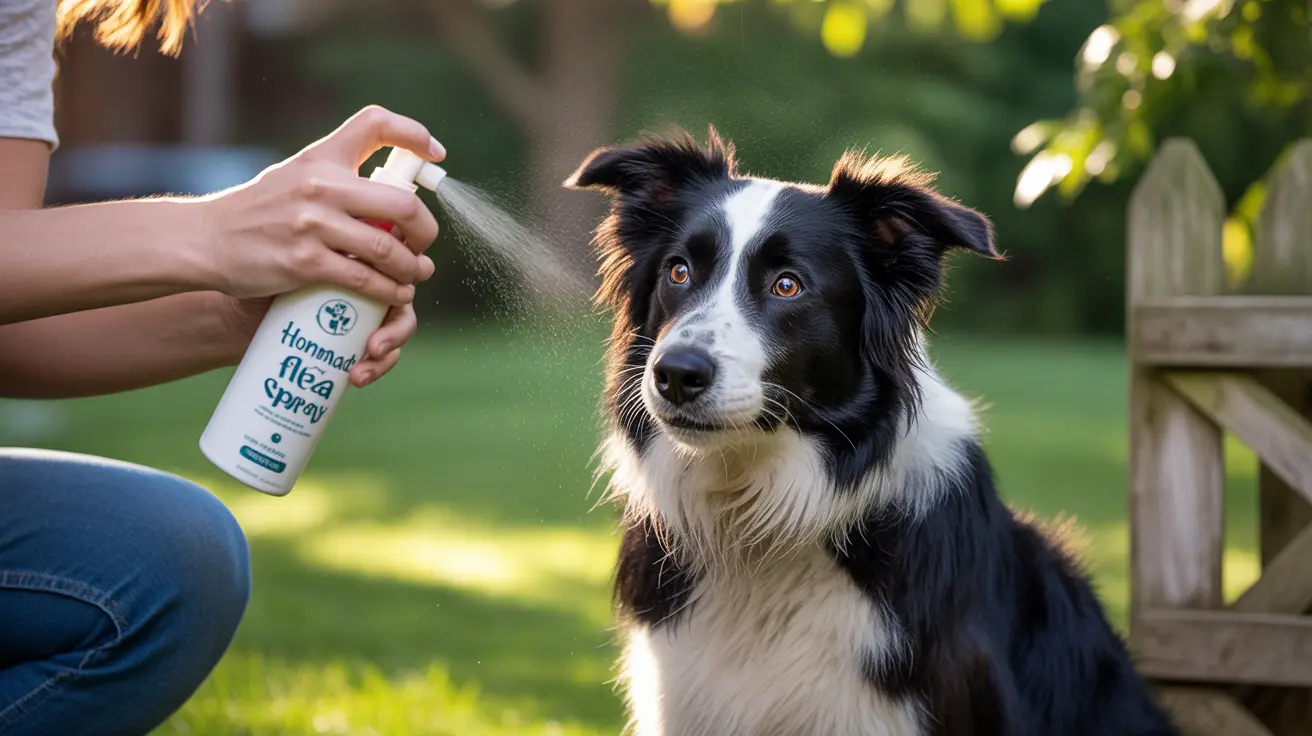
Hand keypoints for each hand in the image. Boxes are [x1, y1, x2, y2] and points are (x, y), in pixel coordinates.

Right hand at [203, 105, 444, 386]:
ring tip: (414, 274)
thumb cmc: (259, 209)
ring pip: (387, 248)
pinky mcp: (304, 263)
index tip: (436, 156)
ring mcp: (312, 225)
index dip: (415, 134)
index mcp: (322, 157)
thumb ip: (339, 175)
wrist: (206, 240)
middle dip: (425, 229)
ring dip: (410, 268)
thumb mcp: (297, 174)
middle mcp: (320, 185)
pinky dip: (388, 291)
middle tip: (424, 244)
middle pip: (402, 203)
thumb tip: (391, 186)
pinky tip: (396, 294)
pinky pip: (364, 280)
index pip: (375, 123)